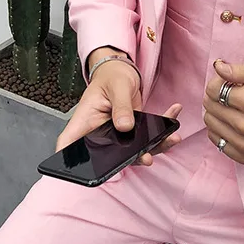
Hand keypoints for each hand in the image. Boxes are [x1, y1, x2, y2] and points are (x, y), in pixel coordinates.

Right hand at [55, 59, 181, 166]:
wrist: (121, 70)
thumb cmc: (112, 76)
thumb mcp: (117, 86)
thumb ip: (121, 106)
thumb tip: (125, 126)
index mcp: (85, 121)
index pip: (69, 144)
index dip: (71, 162)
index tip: (85, 173)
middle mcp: (99, 132)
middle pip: (109, 156)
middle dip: (132, 159)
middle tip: (147, 158)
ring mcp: (117, 135)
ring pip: (134, 151)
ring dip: (155, 146)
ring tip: (171, 137)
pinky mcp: (132, 133)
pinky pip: (148, 138)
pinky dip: (163, 130)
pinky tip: (174, 115)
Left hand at [202, 59, 243, 164]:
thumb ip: (239, 70)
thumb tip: (217, 67)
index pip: (214, 90)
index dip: (218, 82)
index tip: (228, 82)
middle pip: (210, 107)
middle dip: (216, 96)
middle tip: (231, 94)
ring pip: (210, 123)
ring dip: (217, 112)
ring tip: (232, 108)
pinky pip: (216, 140)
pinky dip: (220, 130)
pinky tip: (232, 122)